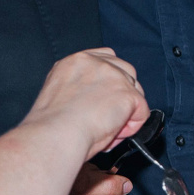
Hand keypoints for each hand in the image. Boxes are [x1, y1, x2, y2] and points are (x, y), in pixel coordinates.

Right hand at [24, 48, 149, 161]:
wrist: (55, 136)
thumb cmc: (51, 126)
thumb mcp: (62, 94)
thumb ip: (82, 89)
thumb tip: (100, 100)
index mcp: (76, 61)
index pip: (106, 58)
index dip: (112, 79)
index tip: (108, 96)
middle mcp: (96, 63)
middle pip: (126, 71)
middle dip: (123, 94)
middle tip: (108, 118)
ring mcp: (114, 76)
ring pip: (136, 91)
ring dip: (127, 111)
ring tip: (107, 128)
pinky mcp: (128, 94)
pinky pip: (142, 111)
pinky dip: (133, 126)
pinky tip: (114, 133)